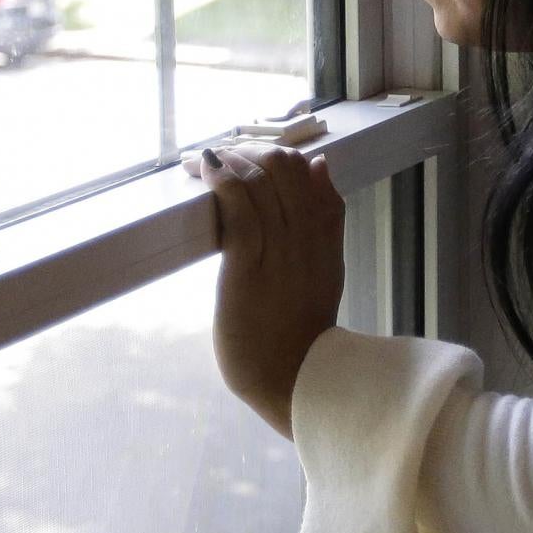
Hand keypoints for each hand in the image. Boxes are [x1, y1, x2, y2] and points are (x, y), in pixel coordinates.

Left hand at [203, 144, 344, 439]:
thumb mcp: (326, 271)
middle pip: (286, 167)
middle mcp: (307, 237)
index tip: (254, 158)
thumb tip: (322, 168)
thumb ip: (326, 222)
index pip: (314, 176)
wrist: (292, 380)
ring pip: (262, 178)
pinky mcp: (248, 265)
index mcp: (326, 240)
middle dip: (252, 151)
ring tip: (208, 161)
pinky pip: (238, 206)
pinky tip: (206, 169)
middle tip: (225, 157)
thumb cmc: (299, 335)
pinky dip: (221, 178)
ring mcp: (279, 249)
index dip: (283, 158)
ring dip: (231, 159)